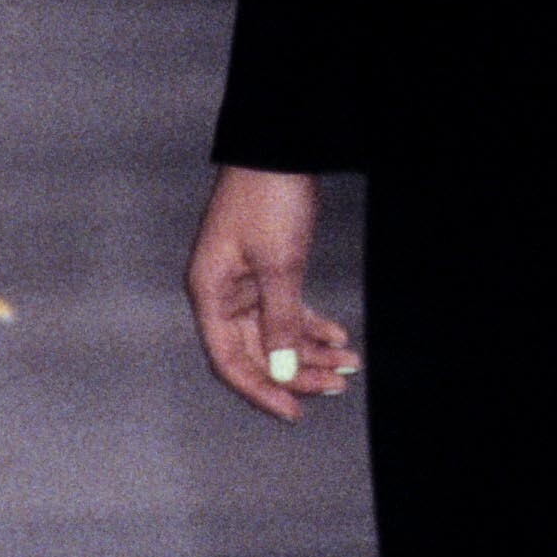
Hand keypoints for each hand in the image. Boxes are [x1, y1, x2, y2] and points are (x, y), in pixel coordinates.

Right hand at [185, 166, 358, 423]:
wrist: (280, 145)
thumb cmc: (268, 196)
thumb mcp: (279, 264)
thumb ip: (280, 322)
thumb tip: (283, 371)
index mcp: (210, 293)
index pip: (230, 361)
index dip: (261, 390)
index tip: (293, 411)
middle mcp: (222, 292)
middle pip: (256, 351)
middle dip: (297, 371)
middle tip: (335, 385)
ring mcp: (244, 281)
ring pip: (276, 333)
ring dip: (310, 351)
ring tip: (347, 363)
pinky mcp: (266, 268)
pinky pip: (286, 310)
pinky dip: (310, 325)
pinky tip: (336, 337)